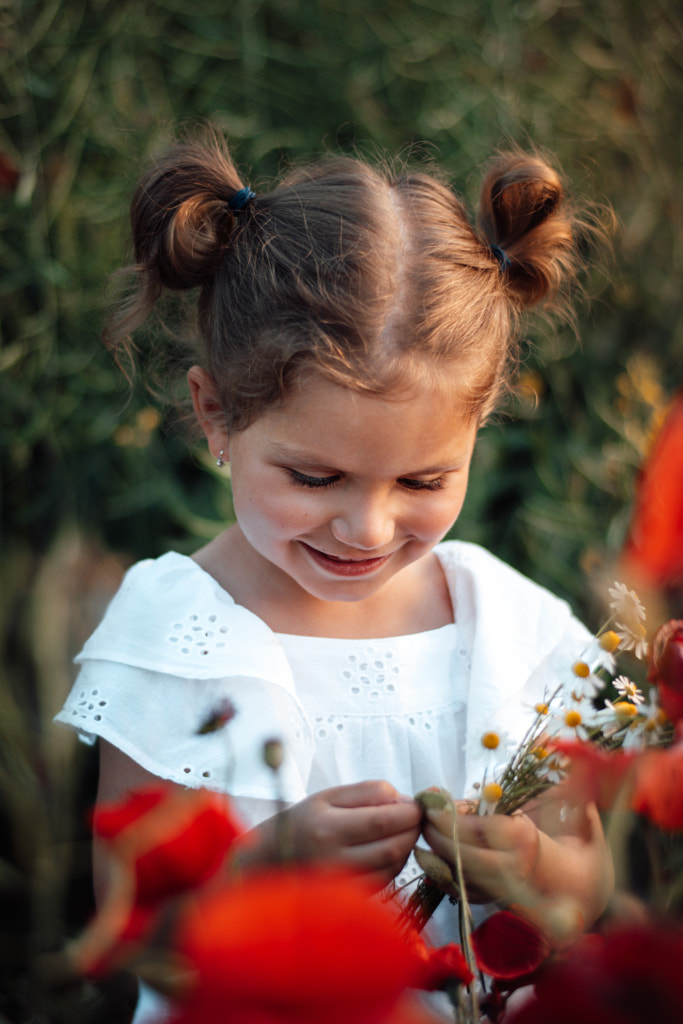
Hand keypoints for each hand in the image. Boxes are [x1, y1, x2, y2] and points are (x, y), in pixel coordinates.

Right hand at [248, 780, 421, 888]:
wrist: (269, 862)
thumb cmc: (302, 823)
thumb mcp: (328, 797)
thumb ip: (367, 792)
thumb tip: (402, 799)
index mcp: (326, 828)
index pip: (382, 820)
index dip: (409, 812)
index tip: (417, 804)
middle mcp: (333, 861)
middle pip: (393, 847)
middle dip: (413, 829)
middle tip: (415, 817)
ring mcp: (341, 886)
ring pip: (393, 867)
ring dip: (407, 847)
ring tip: (401, 831)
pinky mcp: (348, 901)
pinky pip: (384, 881)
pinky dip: (395, 864)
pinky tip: (388, 850)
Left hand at [422, 800, 539, 904]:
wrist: (534, 864)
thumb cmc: (511, 829)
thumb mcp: (498, 810)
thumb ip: (467, 805)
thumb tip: (433, 795)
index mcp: (518, 835)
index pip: (476, 829)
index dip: (448, 821)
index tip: (430, 811)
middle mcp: (514, 865)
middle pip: (466, 856)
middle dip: (438, 840)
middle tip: (424, 826)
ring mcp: (503, 887)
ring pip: (460, 875)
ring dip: (437, 858)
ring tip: (427, 842)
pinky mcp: (490, 900)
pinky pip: (459, 890)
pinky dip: (443, 876)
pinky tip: (433, 861)